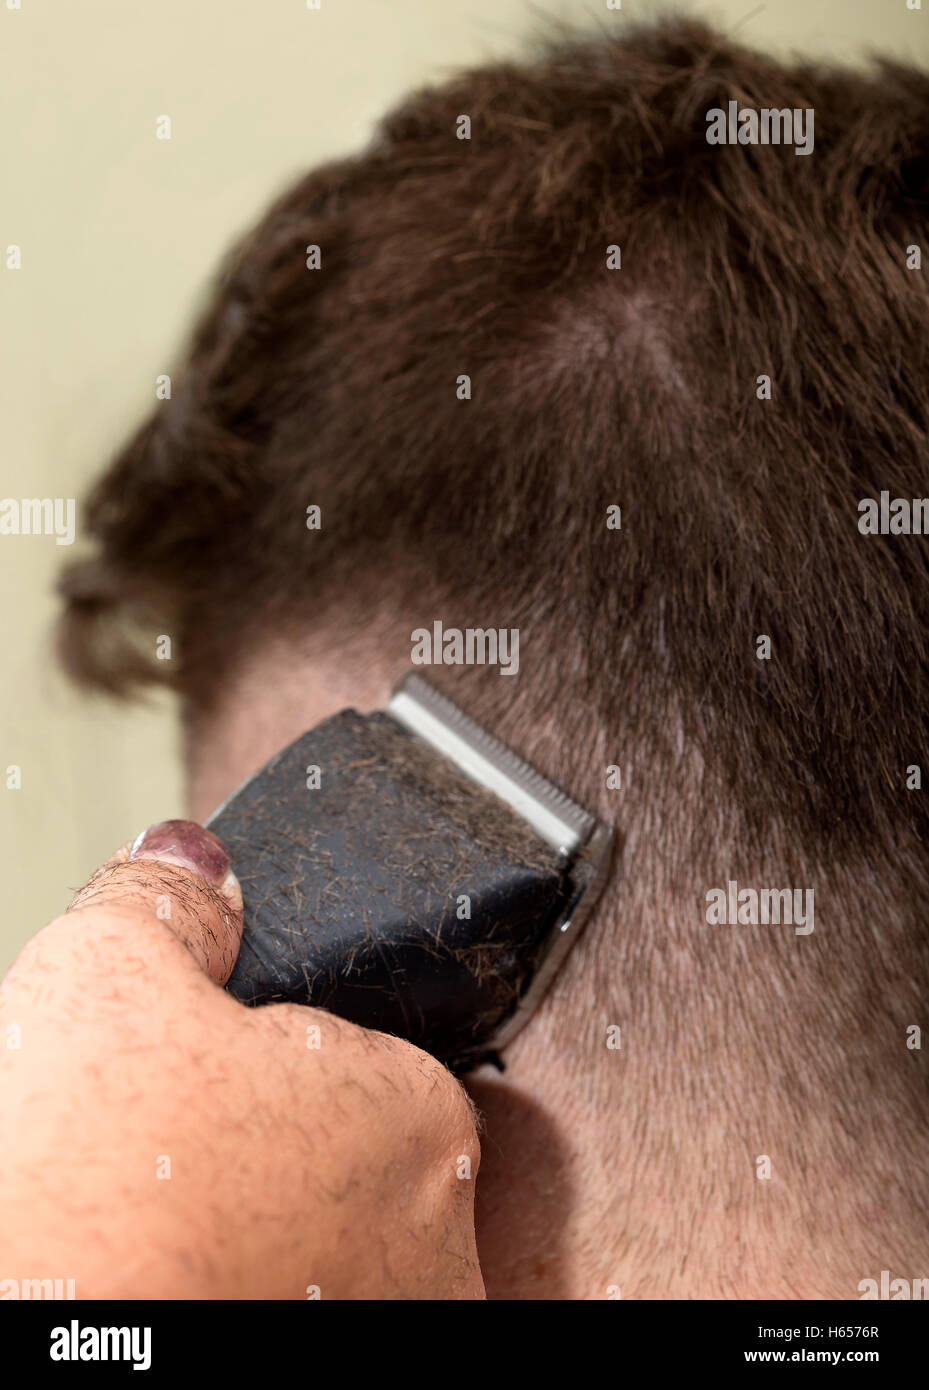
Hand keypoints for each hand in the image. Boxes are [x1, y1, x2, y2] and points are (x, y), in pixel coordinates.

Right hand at [0, 821, 483, 1299]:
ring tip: (157, 1232)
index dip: (268, 1066)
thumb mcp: (109, 977)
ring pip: (320, 1252)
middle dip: (266, 1150)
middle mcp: (435, 1247)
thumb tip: (192, 864)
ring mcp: (391, 1335)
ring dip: (255, 1233)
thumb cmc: (91, 1193)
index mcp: (416, 1117)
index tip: (203, 1092)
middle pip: (346, 1163)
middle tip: (167, 1164)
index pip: (364, 1064)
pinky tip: (171, 1281)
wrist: (45, 1349)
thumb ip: (171, 901)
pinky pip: (296, 1305)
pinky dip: (239, 1287)